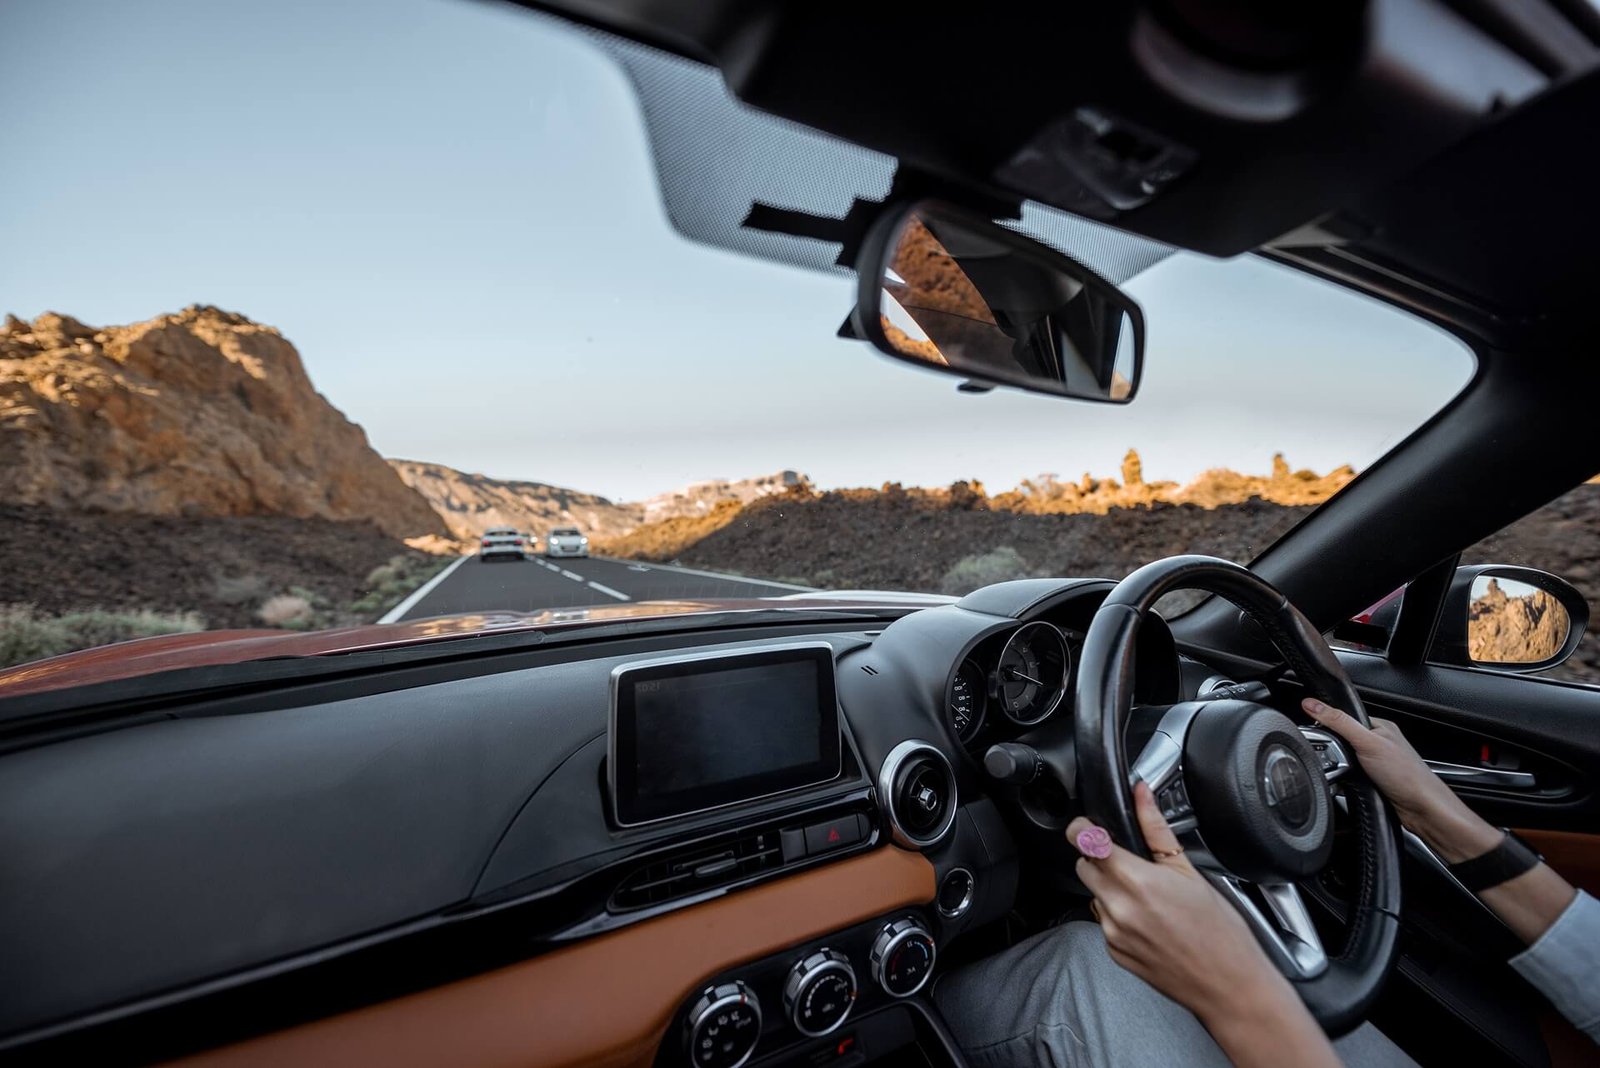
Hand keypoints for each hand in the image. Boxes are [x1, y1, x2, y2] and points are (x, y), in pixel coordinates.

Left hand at [1069, 785, 1339, 1067]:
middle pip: (1084, 867)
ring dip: (1110, 888)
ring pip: (1094, 895)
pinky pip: (1104, 922)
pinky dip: (1118, 915)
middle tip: (1130, 862)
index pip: (1084, 842)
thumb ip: (1156, 829)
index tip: (1089, 825)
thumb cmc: (1219, 931)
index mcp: (1135, 881)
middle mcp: (1117, 908)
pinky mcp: (1114, 953)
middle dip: (1099, 858)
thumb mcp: (1189, 871)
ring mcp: (1112, 933)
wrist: (1228, 985)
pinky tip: (1149, 920)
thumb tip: (1141, 794)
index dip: (1082, 828)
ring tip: (1148, 896)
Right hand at [1301, 698, 1500, 862]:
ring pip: (1345, 762)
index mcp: (1380, 727)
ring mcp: (1377, 764)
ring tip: (1350, 776)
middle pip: (1342, 741)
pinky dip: (1347, 783)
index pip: (1344, 718)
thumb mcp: (1367, 742)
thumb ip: (1339, 722)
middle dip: (1335, 753)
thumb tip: (1312, 704)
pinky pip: (1350, 778)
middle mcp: (1379, 744)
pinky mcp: (1374, 781)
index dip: (1330, 726)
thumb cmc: (1407, 775)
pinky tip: (1352, 786)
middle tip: (1340, 760)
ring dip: (1341, 770)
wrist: (1423, 809)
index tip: (1320, 735)